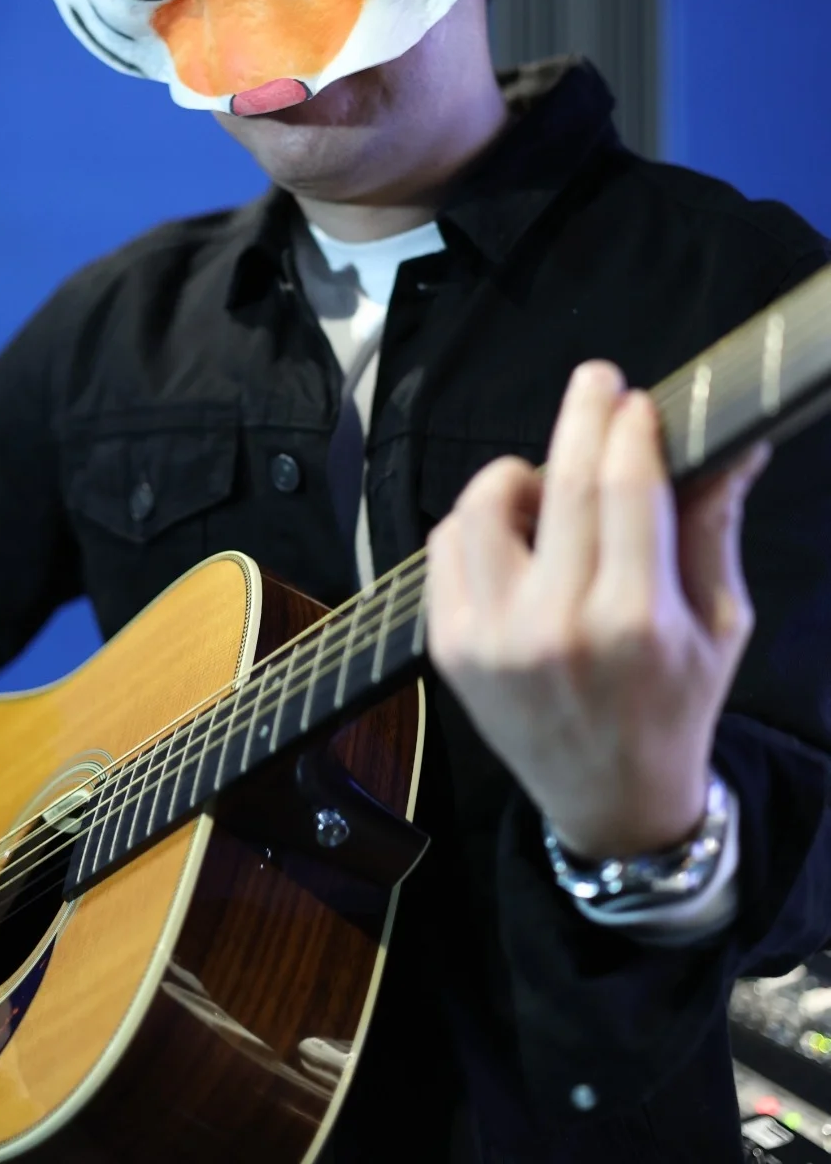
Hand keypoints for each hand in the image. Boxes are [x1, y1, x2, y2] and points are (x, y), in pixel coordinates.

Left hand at [426, 361, 768, 860]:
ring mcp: (492, 638)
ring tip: (550, 485)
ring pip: (484, 506)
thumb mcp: (719, 622)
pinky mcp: (449, 646)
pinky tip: (514, 533)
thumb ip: (712, 526)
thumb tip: (734, 442)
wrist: (610, 801)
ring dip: (519, 473)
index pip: (624, 489)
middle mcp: (557, 627)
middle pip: (559, 484)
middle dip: (580, 416)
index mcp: (635, 622)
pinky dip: (477, 520)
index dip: (630, 429)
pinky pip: (446, 545)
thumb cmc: (675, 704)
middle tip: (596, 381)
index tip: (637, 399)